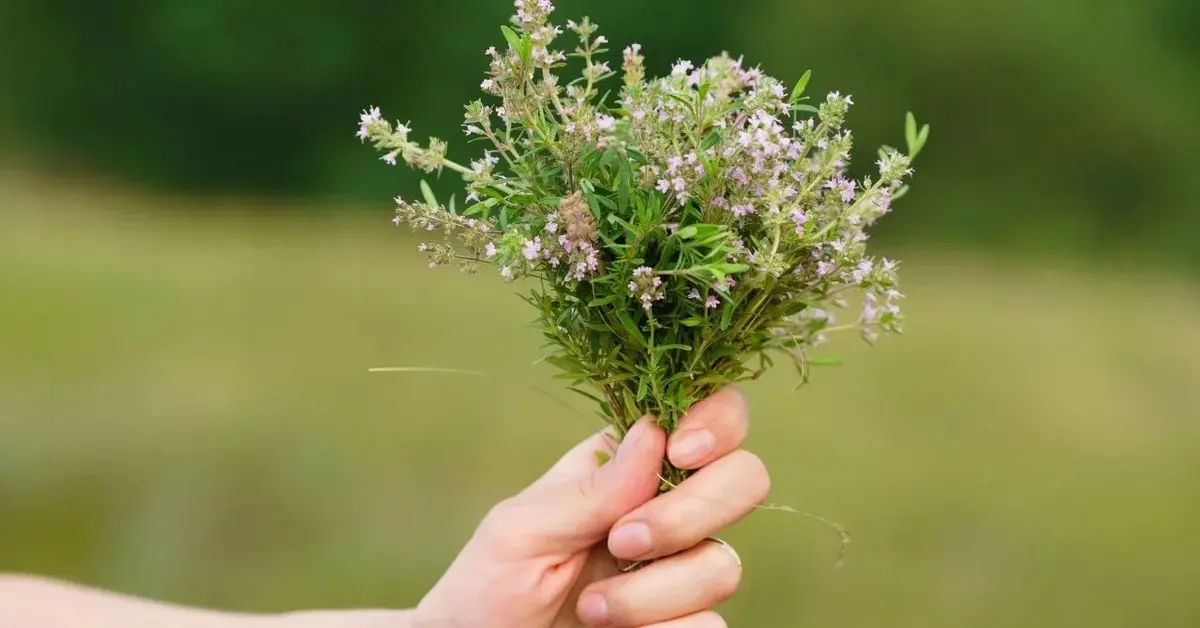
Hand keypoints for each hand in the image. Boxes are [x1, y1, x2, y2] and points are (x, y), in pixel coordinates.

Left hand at [413, 386, 769, 626]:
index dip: (717, 422)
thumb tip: (654, 433)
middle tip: (623, 541)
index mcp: (630, 463)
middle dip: (691, 513)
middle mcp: (670, 507)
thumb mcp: (522, 528)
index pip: (710, 414)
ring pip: (724, 563)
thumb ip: (591, 489)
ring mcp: (683, 568)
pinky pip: (711, 624)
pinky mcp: (685, 622)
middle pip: (746, 479)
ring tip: (591, 607)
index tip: (681, 451)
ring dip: (654, 591)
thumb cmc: (491, 584)